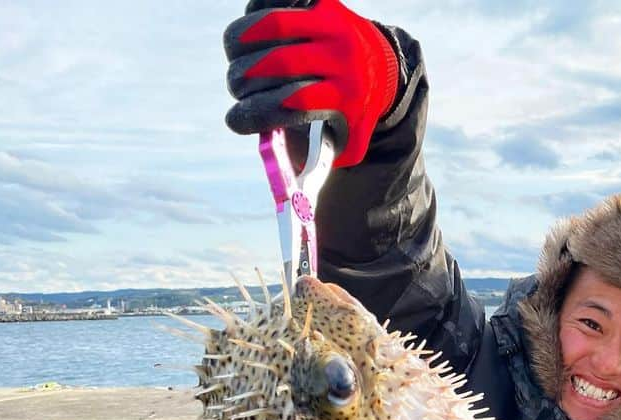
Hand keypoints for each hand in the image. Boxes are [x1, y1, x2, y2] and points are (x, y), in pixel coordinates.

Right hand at [225, 0, 399, 167]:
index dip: (256, 114)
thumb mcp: (345, 145)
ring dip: (242, 44)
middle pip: (275, 64)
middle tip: (238, 86)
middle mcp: (343, 59)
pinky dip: (258, 9)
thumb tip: (290, 200)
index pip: (293, 104)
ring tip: (237, 57)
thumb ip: (317, 165)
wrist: (383, 68)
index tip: (237, 121)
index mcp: (347, 98)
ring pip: (271, 26)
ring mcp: (334, 25)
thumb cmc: (351, 114)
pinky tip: (251, 30)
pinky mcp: (324, 2)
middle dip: (245, 79)